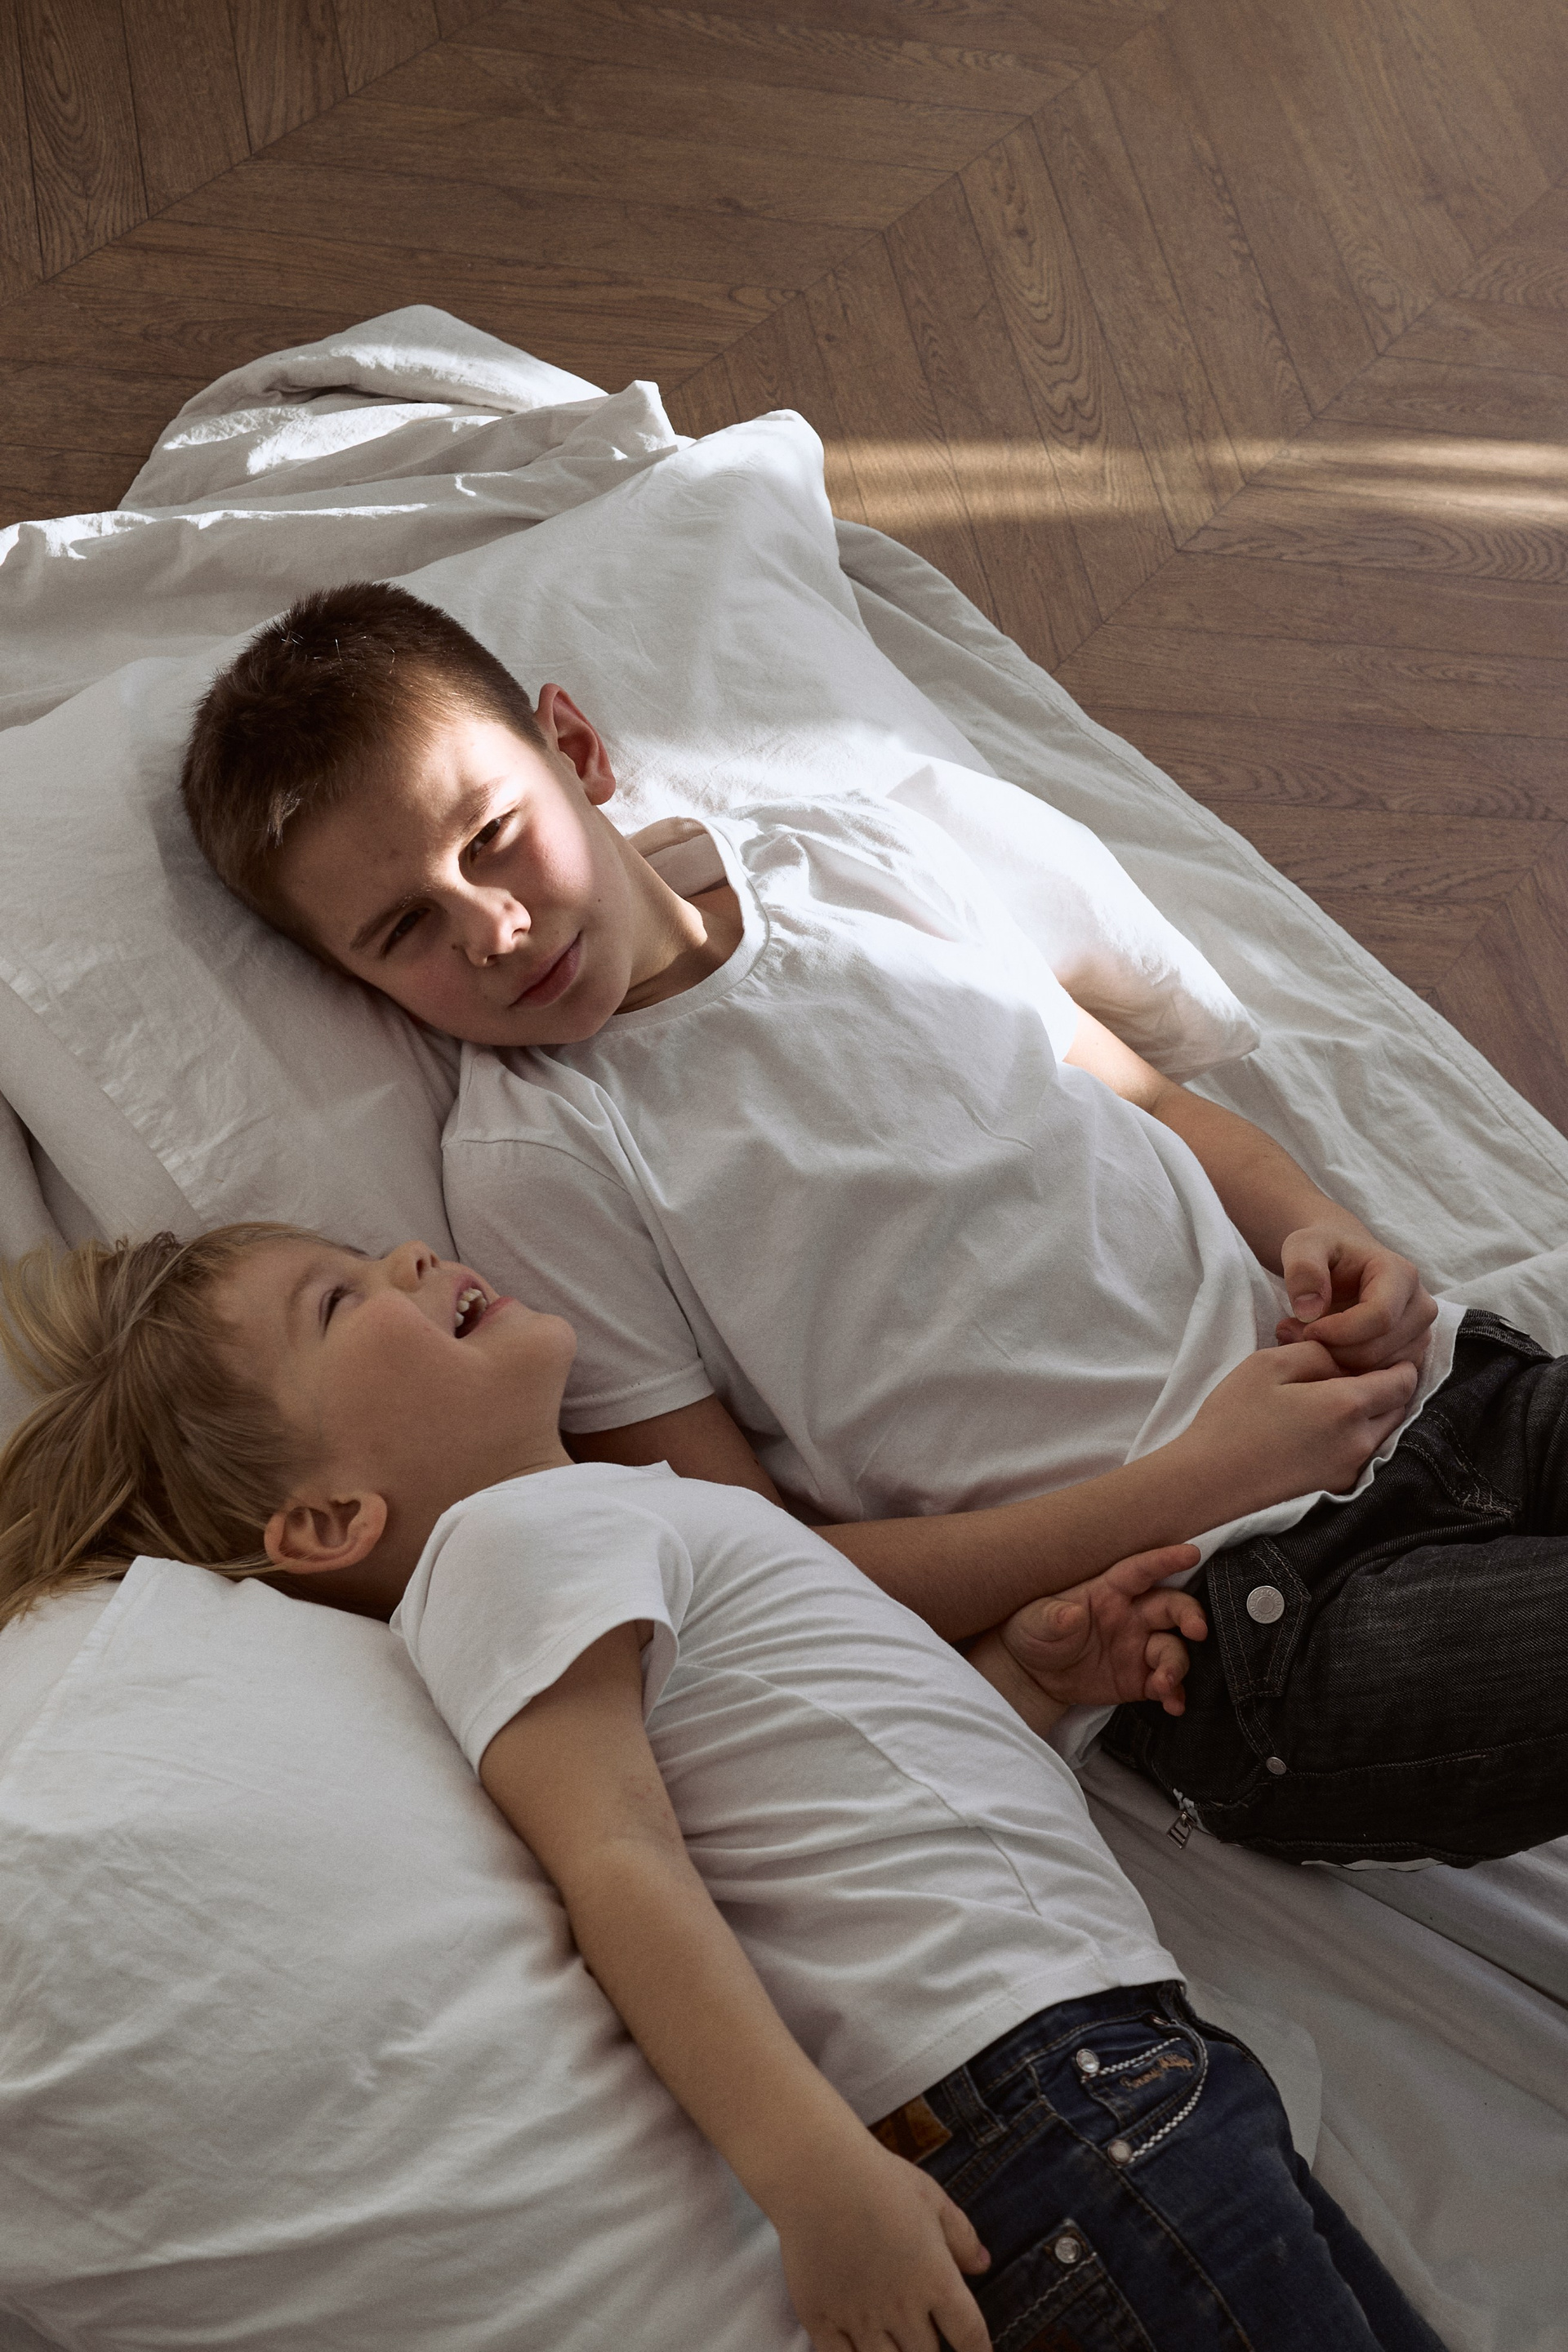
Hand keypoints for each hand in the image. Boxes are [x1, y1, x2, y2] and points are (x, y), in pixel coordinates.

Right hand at [774, 2138, 990, 2351]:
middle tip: (926, 2341)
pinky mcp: (821, 2318)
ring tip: (898, 2348)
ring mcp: (859, 2317)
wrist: (815, 2172)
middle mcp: (901, 2308)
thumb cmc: (878, 2177)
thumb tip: (983, 2264)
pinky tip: (859, 2350)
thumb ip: (961, 2235)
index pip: (970, 2335)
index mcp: (935, 2279)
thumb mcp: (932, 2198)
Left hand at [997, 1544, 1204, 1716]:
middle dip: (1189, 1615)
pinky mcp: (1140, 1679)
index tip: (1192, 1553)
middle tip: (1197, 1630)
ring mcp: (1139, 1648)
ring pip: (1173, 1649)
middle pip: (1172, 1607)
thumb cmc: (1034, 1632)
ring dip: (1177, 1664)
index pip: (1141, 1571)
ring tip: (1164, 1682)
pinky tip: (1173, 1705)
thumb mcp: (1035, 1621)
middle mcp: (1132, 1616)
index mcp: (1109, 1591)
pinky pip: (1166, 1684)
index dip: (1166, 1561)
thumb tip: (1070, 1614)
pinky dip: (1174, 1693)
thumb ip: (1054, 1617)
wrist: (1031, 1676)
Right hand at [1185, 1340, 1417, 1514]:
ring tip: (1335, 1393)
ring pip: (1383, 1431)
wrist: (1209, 1481)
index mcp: (1347, 1405)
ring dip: (1372, 1410)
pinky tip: (1322, 1423)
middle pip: (1399, 1407)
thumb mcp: (1269, 1364)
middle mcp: (1360, 1441)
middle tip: (1358, 1367)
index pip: (1404, 1380)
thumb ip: (1319, 1351)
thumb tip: (1346, 1357)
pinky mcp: (1337, 1485)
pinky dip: (1356, 1433)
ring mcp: (1351, 1468)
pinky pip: (1364, 1452)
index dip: (1399, 1360)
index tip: (1382, 1348)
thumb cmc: (1234, 1417)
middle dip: (1388, 1385)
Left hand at [1274, 1220, 1436, 1372]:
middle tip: (1292, 1335)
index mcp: (1401, 1274)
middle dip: (1330, 1350)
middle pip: (1378, 1350)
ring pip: (1377, 1370)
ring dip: (1334, 1363)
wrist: (1340, 1261)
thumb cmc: (1323, 1251)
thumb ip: (1303, 1270)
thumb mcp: (1303, 1246)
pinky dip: (1345, 1372)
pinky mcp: (1408, 1356)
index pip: (1379, 1317)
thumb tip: (1310, 1311)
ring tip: (1300, 1338)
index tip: (1304, 1328)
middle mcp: (1420, 1307)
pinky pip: (1378, 1379)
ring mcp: (1418, 1335)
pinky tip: (1319, 1351)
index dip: (1338, 1331)